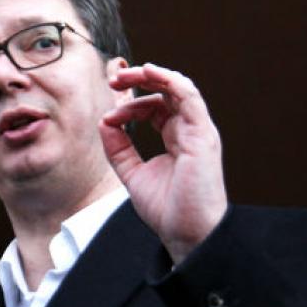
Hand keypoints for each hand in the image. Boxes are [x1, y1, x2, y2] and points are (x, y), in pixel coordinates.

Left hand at [99, 63, 227, 263]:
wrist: (187, 233)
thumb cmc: (168, 210)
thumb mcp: (132, 174)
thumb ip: (118, 149)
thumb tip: (104, 122)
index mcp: (177, 139)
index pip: (155, 108)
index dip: (130, 105)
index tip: (108, 118)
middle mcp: (190, 131)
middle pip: (167, 92)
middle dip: (141, 80)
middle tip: (115, 79)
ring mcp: (198, 131)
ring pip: (178, 88)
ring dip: (152, 76)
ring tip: (128, 73)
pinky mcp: (202, 134)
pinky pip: (189, 97)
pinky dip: (170, 81)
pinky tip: (150, 73)